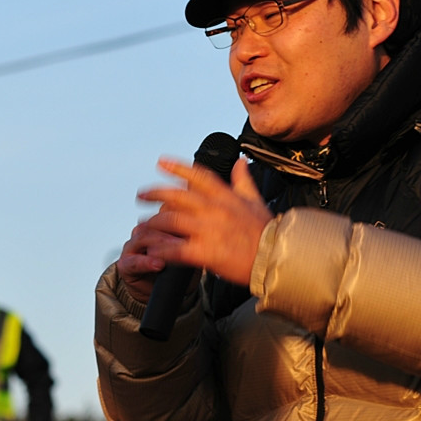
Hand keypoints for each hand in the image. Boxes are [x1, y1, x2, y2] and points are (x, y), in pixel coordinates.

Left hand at [117, 156, 270, 299]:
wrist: (278, 259)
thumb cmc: (267, 232)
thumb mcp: (256, 201)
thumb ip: (243, 181)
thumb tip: (240, 161)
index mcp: (226, 197)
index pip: (198, 176)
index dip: (178, 167)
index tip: (161, 162)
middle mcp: (215, 210)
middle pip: (176, 196)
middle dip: (155, 193)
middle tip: (141, 195)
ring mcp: (209, 230)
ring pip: (171, 221)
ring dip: (152, 223)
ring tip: (142, 226)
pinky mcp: (206, 252)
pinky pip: (176, 249)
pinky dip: (161, 250)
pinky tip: (152, 250)